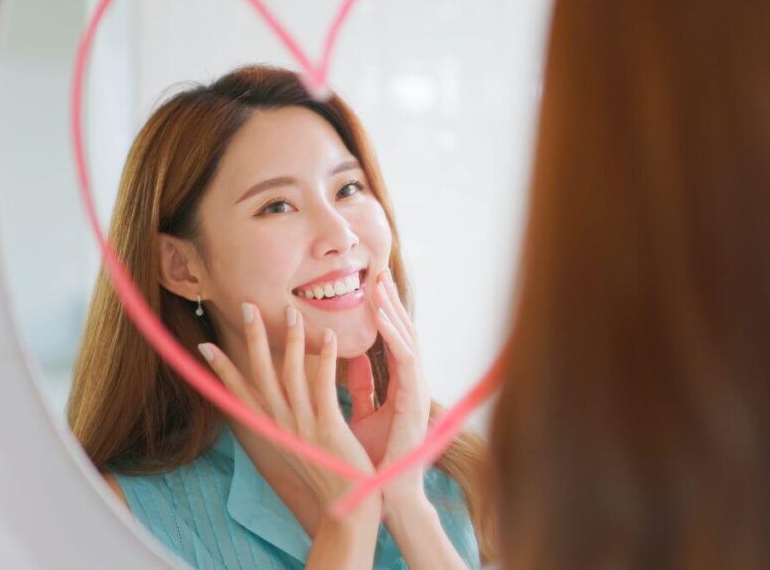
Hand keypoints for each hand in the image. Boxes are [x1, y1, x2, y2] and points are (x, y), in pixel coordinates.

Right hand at [199, 302, 377, 512]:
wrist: (345, 506)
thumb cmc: (325, 471)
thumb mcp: (294, 442)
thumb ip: (285, 418)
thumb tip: (276, 398)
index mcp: (270, 428)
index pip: (239, 392)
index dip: (221, 369)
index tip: (202, 346)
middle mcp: (280, 424)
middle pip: (260, 374)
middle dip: (253, 339)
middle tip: (247, 306)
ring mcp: (301, 426)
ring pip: (290, 374)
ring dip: (290, 340)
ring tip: (292, 312)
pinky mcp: (327, 428)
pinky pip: (323, 386)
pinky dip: (325, 359)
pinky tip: (330, 336)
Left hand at [346, 269, 430, 507]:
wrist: (386, 495)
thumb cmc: (376, 460)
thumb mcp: (364, 416)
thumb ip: (363, 388)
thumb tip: (352, 361)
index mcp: (400, 388)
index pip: (393, 342)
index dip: (385, 314)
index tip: (372, 287)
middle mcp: (411, 386)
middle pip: (403, 335)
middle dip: (391, 304)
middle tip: (378, 273)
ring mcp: (416, 394)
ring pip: (408, 343)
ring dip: (394, 314)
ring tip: (381, 287)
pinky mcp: (415, 405)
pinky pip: (407, 365)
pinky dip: (396, 342)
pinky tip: (385, 322)